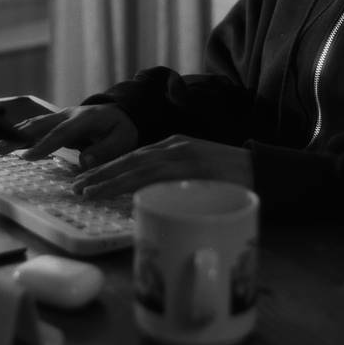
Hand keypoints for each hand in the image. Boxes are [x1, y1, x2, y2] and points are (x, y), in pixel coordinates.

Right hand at [0, 104, 137, 167]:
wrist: (122, 112)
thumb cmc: (123, 129)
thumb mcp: (123, 140)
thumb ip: (105, 150)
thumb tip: (84, 162)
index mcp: (85, 119)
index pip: (61, 133)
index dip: (44, 144)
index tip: (27, 156)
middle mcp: (68, 114)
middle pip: (39, 125)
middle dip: (16, 137)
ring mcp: (59, 116)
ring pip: (32, 124)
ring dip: (11, 134)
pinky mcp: (54, 122)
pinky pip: (33, 127)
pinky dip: (16, 133)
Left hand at [72, 135, 253, 198]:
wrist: (267, 170)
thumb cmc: (233, 177)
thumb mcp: (197, 171)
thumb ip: (173, 178)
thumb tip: (146, 199)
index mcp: (174, 145)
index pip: (134, 156)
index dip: (109, 168)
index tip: (87, 180)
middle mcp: (175, 146)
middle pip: (130, 159)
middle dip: (101, 174)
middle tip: (77, 188)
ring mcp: (185, 156)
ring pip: (139, 167)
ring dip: (111, 181)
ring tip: (88, 192)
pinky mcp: (195, 168)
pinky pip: (161, 177)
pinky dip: (139, 186)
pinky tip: (122, 196)